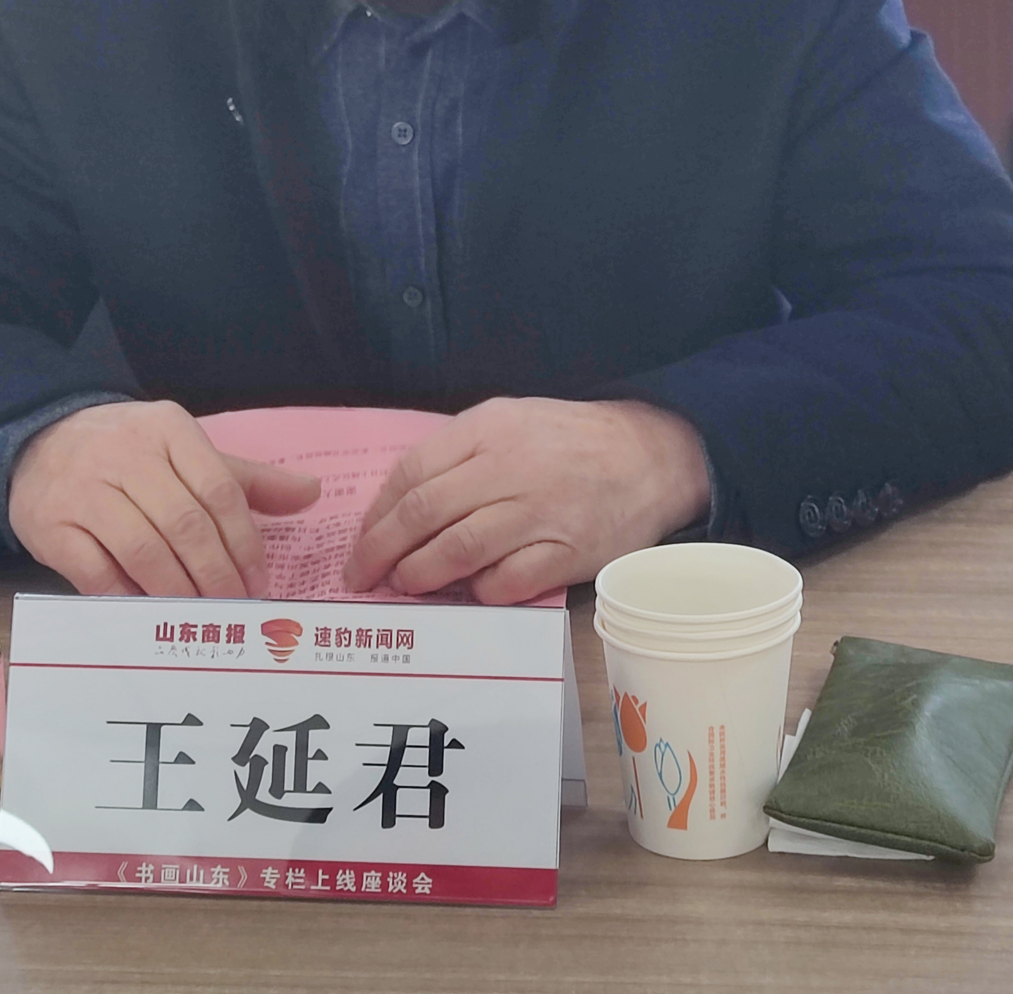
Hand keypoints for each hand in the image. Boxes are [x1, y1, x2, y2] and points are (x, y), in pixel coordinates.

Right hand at [7, 399, 320, 597]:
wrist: (39, 440)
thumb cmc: (128, 454)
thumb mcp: (184, 451)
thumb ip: (244, 479)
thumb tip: (311, 493)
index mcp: (169, 430)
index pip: (220, 490)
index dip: (245, 542)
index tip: (259, 582)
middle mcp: (126, 454)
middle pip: (186, 523)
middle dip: (218, 574)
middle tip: (236, 610)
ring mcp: (85, 489)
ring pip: (145, 549)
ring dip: (179, 592)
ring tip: (200, 619)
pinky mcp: (51, 524)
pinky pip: (97, 572)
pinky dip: (128, 598)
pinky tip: (150, 616)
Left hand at [342, 397, 710, 605]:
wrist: (652, 456)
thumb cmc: (570, 441)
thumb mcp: (511, 420)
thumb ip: (460, 453)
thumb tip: (402, 504)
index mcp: (489, 428)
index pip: (412, 472)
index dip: (376, 514)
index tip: (360, 542)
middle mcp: (509, 467)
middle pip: (424, 513)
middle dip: (380, 552)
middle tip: (361, 578)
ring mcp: (539, 512)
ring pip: (457, 550)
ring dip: (420, 575)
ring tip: (403, 587)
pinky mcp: (567, 552)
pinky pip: (507, 582)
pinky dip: (479, 592)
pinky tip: (470, 593)